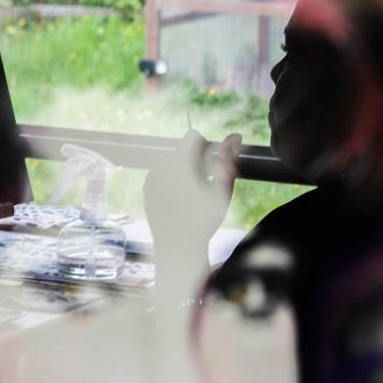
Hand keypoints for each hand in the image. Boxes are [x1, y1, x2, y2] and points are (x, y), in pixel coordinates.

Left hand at [143, 130, 240, 257]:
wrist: (178, 247)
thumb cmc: (206, 220)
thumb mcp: (222, 190)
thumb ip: (228, 159)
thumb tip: (236, 134)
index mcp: (180, 165)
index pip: (193, 136)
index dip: (206, 148)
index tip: (210, 168)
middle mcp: (161, 167)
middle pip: (183, 151)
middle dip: (195, 161)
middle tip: (204, 187)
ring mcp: (151, 178)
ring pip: (173, 163)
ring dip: (184, 172)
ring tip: (192, 197)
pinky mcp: (146, 188)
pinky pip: (163, 175)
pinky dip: (173, 182)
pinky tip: (180, 202)